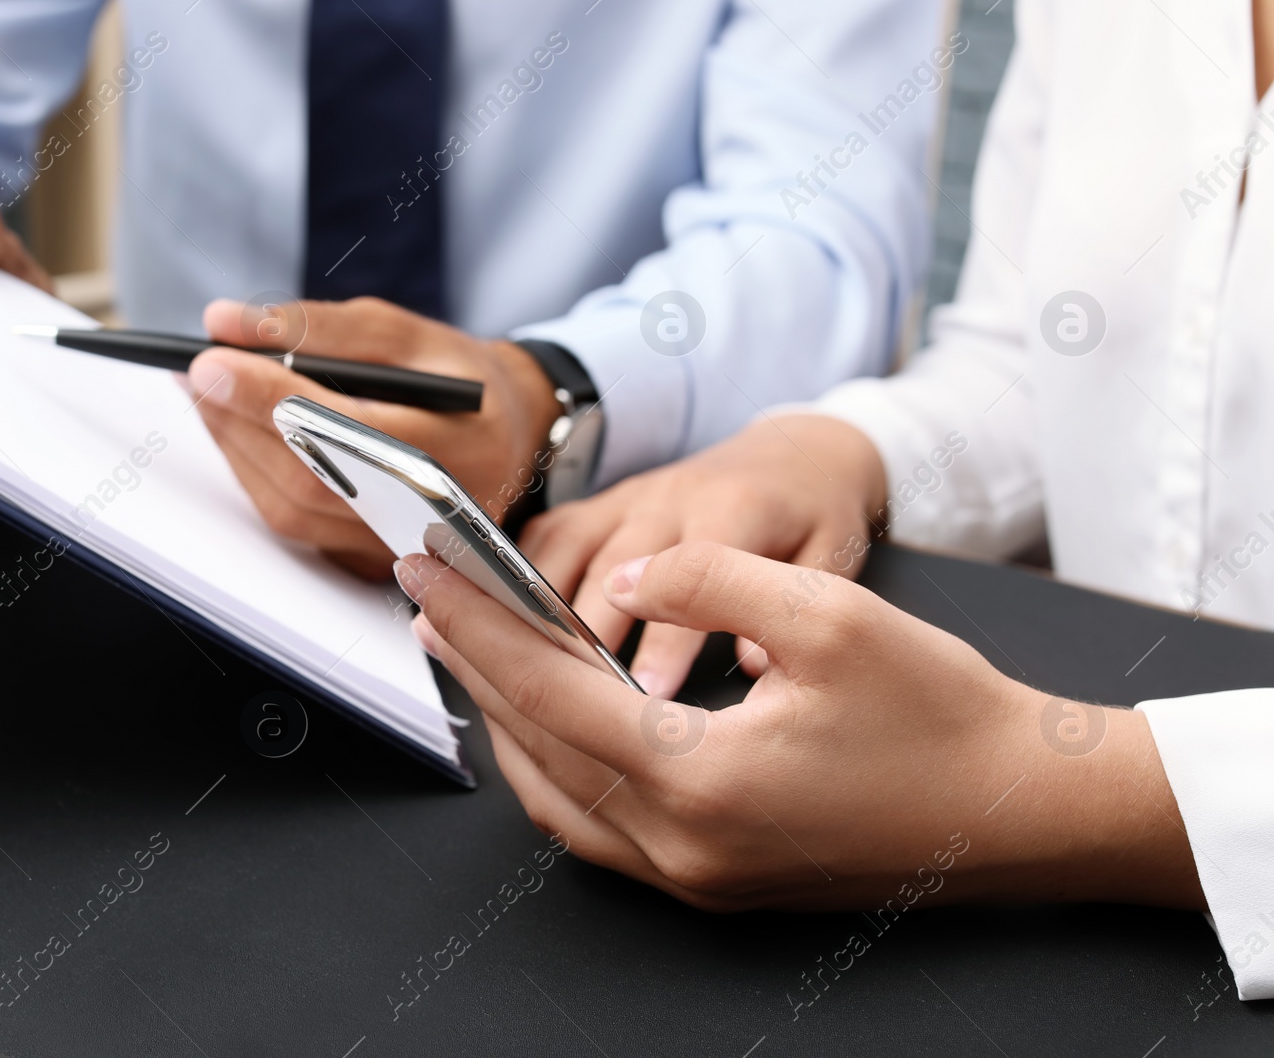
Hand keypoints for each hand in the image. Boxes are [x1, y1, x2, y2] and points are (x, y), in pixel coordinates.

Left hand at [187, 296, 560, 578]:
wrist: (511, 437)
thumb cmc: (461, 380)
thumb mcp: (406, 332)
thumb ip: (319, 325)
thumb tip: (228, 324)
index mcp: (464, 442)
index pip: (351, 428)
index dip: (271, 399)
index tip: (212, 361)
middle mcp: (439, 509)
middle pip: (311, 479)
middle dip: (239, 422)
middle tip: (196, 372)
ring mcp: (404, 546)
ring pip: (292, 510)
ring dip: (235, 448)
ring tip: (208, 392)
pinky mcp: (374, 560)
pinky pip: (295, 525)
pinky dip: (254, 475)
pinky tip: (238, 431)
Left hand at [399, 542, 1203, 911]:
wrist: (1022, 809)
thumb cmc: (941, 714)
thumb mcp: (827, 612)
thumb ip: (707, 581)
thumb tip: (626, 576)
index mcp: (701, 782)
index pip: (548, 690)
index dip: (478, 621)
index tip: (429, 570)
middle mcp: (682, 847)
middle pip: (536, 748)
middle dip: (476, 665)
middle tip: (433, 598)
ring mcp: (696, 877)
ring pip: (557, 799)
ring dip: (509, 721)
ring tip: (477, 649)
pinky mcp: (714, 881)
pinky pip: (599, 827)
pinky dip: (558, 765)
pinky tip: (552, 719)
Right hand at [520, 412, 885, 698]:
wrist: (796, 452)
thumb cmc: (815, 514)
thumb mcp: (835, 553)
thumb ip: (799, 603)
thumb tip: (752, 667)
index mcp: (733, 510)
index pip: (690, 575)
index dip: (666, 639)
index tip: (650, 698)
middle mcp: (669, 499)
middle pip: (611, 565)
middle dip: (584, 636)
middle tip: (566, 701)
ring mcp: (628, 498)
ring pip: (566, 552)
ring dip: (534, 611)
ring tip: (509, 668)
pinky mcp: (603, 503)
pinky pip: (546, 536)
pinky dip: (516, 578)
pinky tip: (495, 622)